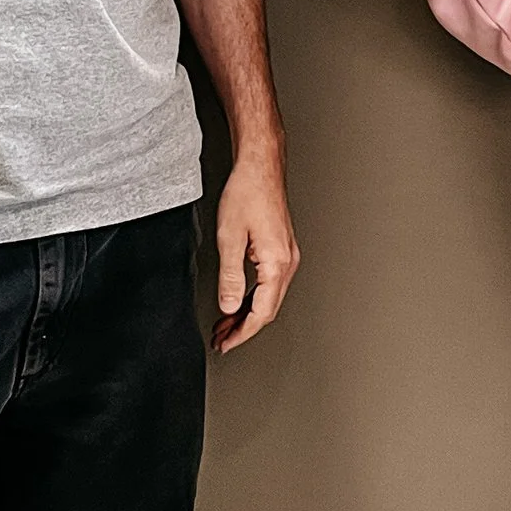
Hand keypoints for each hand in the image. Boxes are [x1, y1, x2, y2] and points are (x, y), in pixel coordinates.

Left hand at [211, 146, 299, 352]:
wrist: (260, 167)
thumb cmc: (247, 192)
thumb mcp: (229, 238)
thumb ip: (229, 277)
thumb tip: (229, 306)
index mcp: (277, 263)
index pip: (261, 312)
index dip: (242, 333)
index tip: (226, 343)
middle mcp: (287, 262)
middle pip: (268, 309)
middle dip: (244, 327)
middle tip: (222, 339)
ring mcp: (287, 255)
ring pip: (270, 298)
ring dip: (248, 313)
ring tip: (226, 324)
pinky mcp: (282, 249)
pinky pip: (270, 283)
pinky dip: (254, 297)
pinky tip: (239, 301)